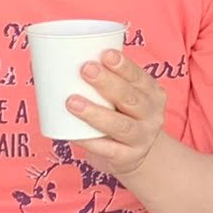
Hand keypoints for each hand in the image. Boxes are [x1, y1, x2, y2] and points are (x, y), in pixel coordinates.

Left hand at [65, 49, 166, 177]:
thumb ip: (106, 80)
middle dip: (108, 83)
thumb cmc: (122, 116)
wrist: (137, 156)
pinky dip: (88, 141)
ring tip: (72, 102)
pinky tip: (72, 134)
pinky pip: (107, 149)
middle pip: (131, 98)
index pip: (140, 78)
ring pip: (121, 125)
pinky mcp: (127, 158)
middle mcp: (152, 116)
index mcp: (153, 94)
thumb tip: (60, 58)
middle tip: (85, 69)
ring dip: (96, 113)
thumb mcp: (125, 97)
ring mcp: (142, 138)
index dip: (124, 66)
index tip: (105, 54)